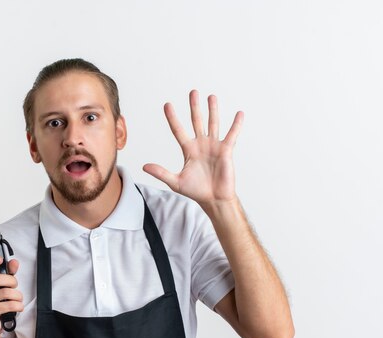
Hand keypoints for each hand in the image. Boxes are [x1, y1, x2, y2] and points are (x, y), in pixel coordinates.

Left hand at [143, 90, 242, 205]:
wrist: (213, 199)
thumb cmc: (196, 191)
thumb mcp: (175, 182)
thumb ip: (161, 172)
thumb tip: (144, 167)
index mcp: (188, 150)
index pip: (178, 130)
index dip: (173, 118)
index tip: (167, 105)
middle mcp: (201, 144)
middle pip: (196, 121)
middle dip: (194, 107)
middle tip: (192, 92)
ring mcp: (214, 146)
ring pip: (213, 123)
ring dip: (212, 110)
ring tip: (211, 96)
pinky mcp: (226, 151)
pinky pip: (232, 135)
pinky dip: (236, 125)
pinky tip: (239, 113)